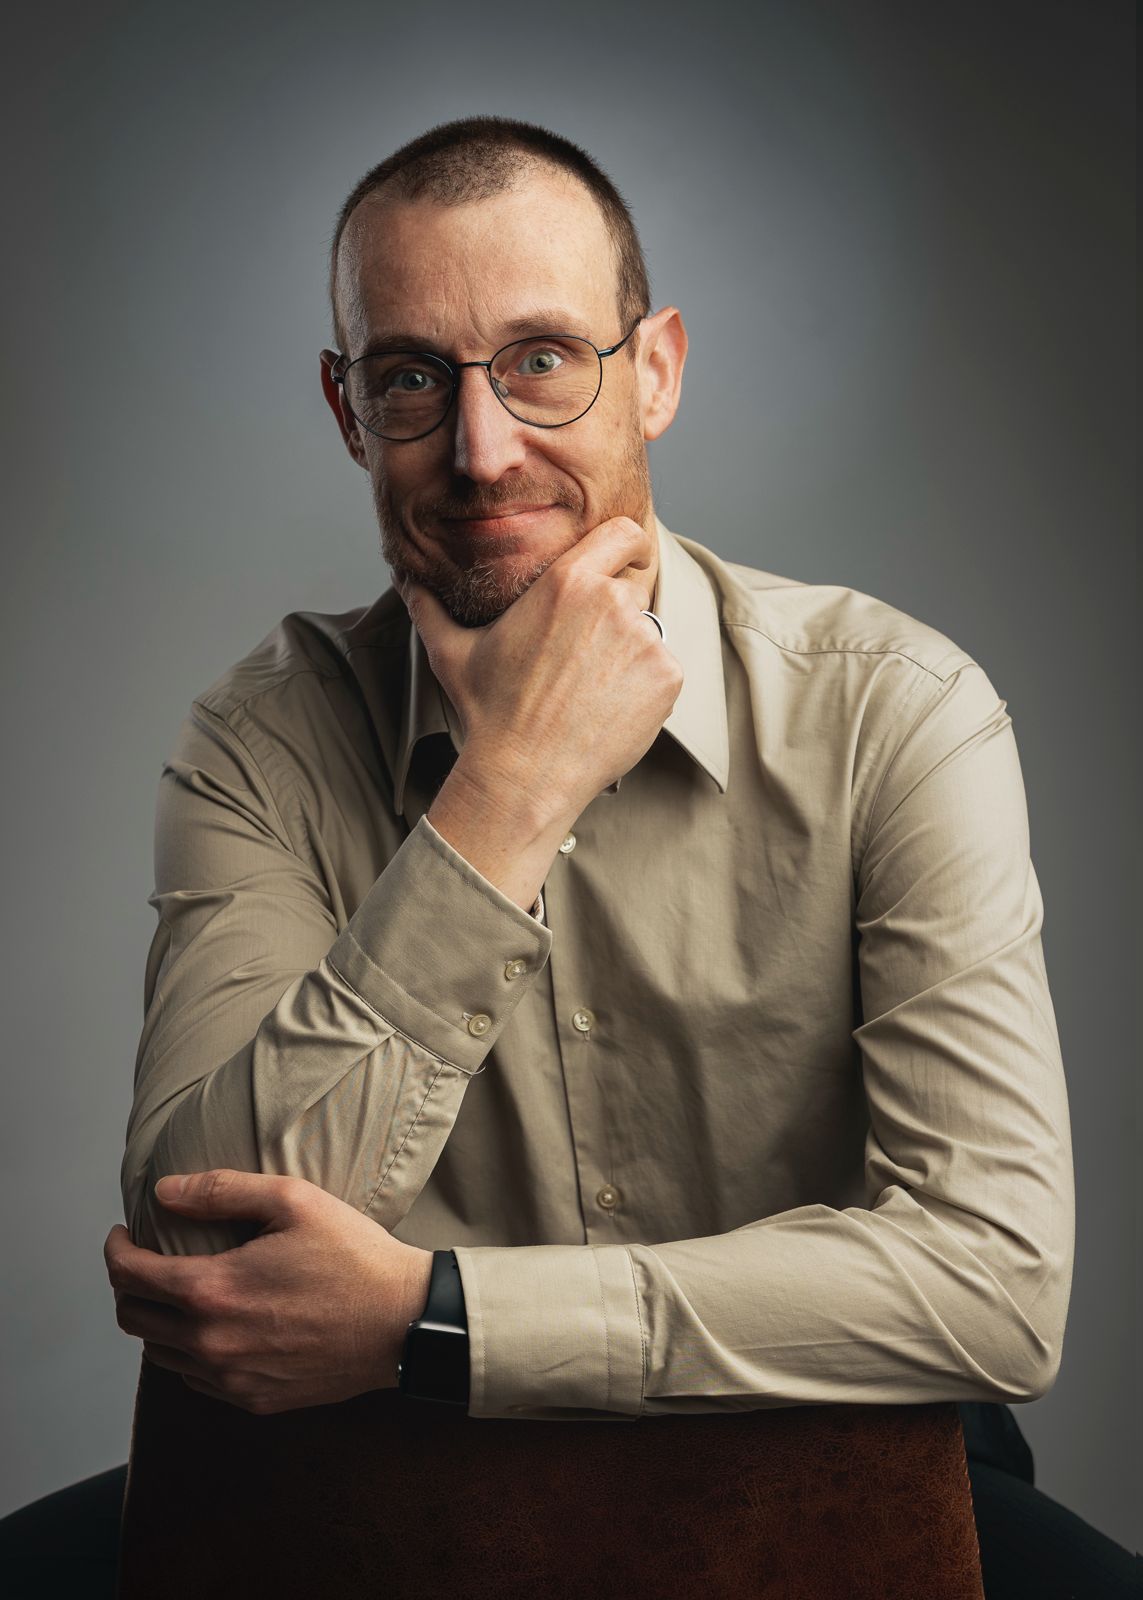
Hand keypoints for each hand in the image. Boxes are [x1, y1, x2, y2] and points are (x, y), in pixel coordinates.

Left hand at [103, 1170, 433, 1413]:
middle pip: (133, 1319)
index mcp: (212, 1291)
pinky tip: (215, 1327)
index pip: (129, 1275)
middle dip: (127, 1285)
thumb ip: (221, 1190)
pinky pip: (196, 1380)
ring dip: (157, 1320)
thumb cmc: (354, 1257)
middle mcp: (210, 1344)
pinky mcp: (254, 1400)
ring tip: (179, 1292)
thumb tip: (165, 1191)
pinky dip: (189, 1352)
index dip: (116, 1249)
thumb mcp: (293, 1200)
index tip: (125, 1233)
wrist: (403, 1323)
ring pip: (160, 1355)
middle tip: (145, 1260)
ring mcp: (230, 1379)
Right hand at [398, 516, 683, 823]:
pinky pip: (665, 669)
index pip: (624, 533)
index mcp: (567, 581)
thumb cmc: (488, 713)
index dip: (624, 548)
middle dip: (618, 611)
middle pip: (634, 586)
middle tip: (587, 652)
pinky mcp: (667, 678)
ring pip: (650, 631)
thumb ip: (430, 606)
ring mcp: (646, 640)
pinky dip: (645, 687)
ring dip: (630, 652)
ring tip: (590, 690)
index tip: (618, 566)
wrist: (524, 776)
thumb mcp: (450, 652)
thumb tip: (404, 577)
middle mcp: (613, 602)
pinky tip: (608, 710)